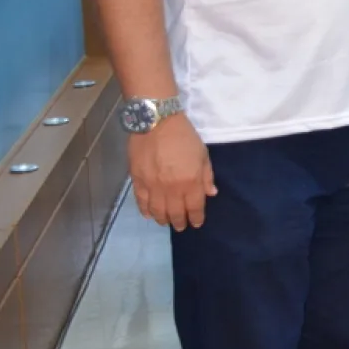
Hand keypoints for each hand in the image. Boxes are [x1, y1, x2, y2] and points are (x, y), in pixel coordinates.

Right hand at [130, 115, 216, 229]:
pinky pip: (141, 202)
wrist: (156, 122)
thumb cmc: (184, 136)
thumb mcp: (203, 154)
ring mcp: (152, 186)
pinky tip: (149, 214)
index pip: (194, 207)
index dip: (196, 218)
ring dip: (163, 219)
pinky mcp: (137, 181)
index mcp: (190, 182)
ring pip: (157, 211)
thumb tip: (211, 194)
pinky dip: (145, 210)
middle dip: (179, 222)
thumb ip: (206, 176)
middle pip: (175, 213)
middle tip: (181, 226)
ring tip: (166, 222)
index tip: (197, 223)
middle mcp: (171, 188)